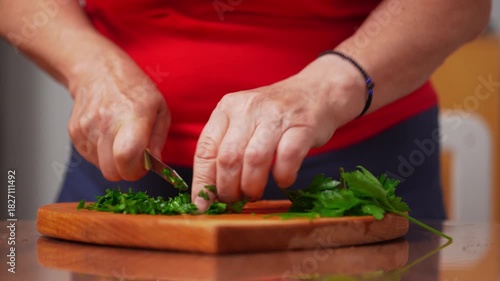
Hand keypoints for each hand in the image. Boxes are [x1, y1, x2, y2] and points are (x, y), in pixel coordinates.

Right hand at [67, 50, 169, 180]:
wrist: (97, 70)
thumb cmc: (133, 88)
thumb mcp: (159, 108)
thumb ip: (158, 140)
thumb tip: (154, 163)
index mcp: (133, 116)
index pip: (126, 158)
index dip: (137, 170)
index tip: (143, 164)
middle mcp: (107, 122)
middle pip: (112, 172)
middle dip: (126, 170)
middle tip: (134, 156)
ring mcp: (87, 128)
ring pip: (101, 167)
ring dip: (113, 160)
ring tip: (120, 139)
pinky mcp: (74, 132)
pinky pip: (90, 157)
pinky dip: (101, 153)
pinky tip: (108, 135)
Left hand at [192, 55, 365, 210]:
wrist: (318, 91)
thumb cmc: (275, 115)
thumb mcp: (243, 122)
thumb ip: (225, 149)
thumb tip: (208, 194)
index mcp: (227, 108)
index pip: (205, 150)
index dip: (202, 182)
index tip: (202, 205)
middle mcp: (248, 108)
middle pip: (228, 158)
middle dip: (228, 189)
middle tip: (235, 201)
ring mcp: (276, 115)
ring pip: (254, 159)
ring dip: (252, 186)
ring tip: (254, 194)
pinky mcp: (303, 125)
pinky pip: (287, 157)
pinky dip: (283, 176)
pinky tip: (283, 180)